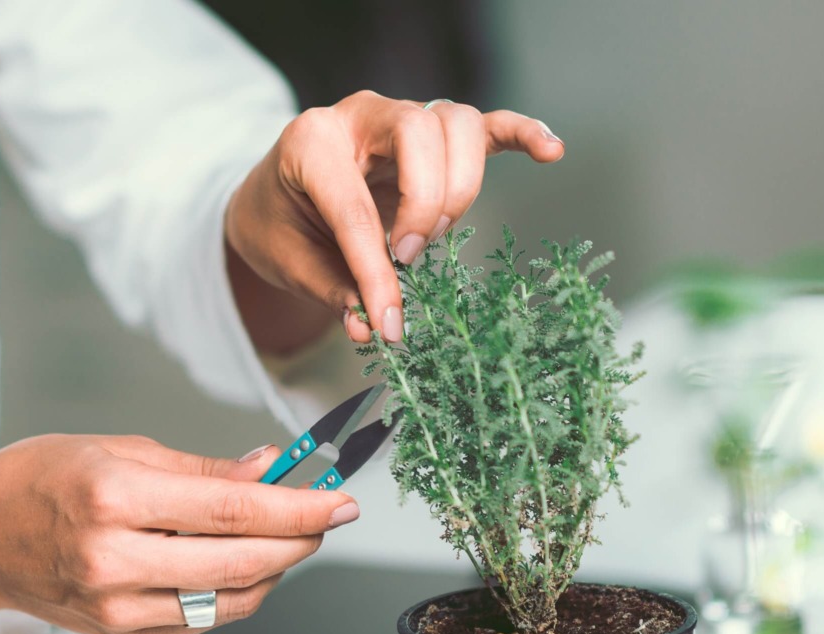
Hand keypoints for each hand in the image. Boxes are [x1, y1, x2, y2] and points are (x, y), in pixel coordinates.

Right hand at [0, 434, 357, 633]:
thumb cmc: (42, 480)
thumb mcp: (122, 449)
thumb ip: (204, 469)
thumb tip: (269, 467)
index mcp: (114, 499)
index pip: (232, 510)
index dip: (298, 507)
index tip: (339, 499)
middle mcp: (114, 561)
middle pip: (241, 562)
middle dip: (302, 540)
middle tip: (329, 516)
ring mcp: (118, 608)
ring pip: (231, 600)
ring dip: (277, 569)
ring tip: (290, 536)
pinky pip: (204, 619)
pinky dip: (238, 592)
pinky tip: (246, 563)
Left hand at [225, 90, 563, 345]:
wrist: (272, 193)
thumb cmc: (278, 223)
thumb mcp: (288, 262)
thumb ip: (332, 291)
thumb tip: (369, 328)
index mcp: (310, 144)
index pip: (355, 206)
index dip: (376, 272)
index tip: (389, 323)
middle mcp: (358, 116)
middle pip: (420, 132)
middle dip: (425, 205)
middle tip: (407, 258)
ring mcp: (399, 116)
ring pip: (456, 124)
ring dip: (456, 187)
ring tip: (432, 237)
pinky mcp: (431, 133)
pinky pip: (485, 123)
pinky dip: (519, 134)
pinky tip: (550, 152)